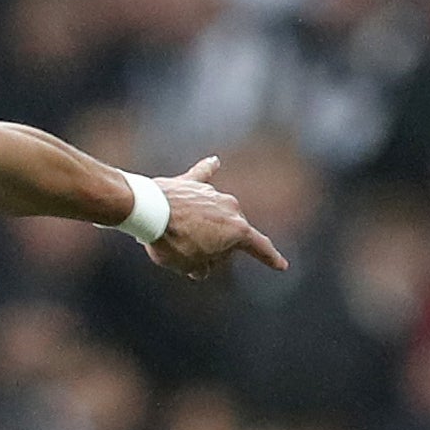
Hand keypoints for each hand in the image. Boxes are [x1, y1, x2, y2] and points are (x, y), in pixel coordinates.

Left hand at [145, 157, 289, 281]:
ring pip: (214, 213)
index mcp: (237, 230)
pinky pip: (202, 174)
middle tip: (189, 259)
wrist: (147, 212)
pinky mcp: (190, 181)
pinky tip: (214, 162)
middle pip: (230, 233)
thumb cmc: (171, 242)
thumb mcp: (188, 266)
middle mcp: (231, 207)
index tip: (282, 266)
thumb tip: (202, 265)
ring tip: (178, 236)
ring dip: (203, 225)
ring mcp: (212, 192)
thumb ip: (202, 267)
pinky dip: (207, 170)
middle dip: (216, 249)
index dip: (270, 258)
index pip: (259, 247)